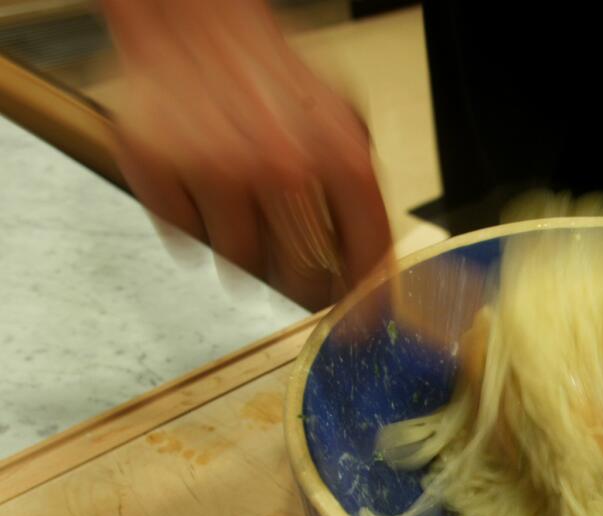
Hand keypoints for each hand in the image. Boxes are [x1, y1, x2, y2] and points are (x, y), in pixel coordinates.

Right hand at [102, 0, 391, 308]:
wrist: (194, 21)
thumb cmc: (269, 73)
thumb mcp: (342, 123)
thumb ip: (359, 192)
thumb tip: (371, 263)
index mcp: (339, 157)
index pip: (366, 258)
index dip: (366, 303)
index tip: (363, 327)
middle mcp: (281, 170)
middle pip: (300, 276)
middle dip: (300, 277)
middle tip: (291, 259)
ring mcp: (216, 173)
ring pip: (239, 265)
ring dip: (243, 248)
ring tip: (241, 202)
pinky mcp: (160, 173)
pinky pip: (184, 237)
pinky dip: (195, 224)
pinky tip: (203, 186)